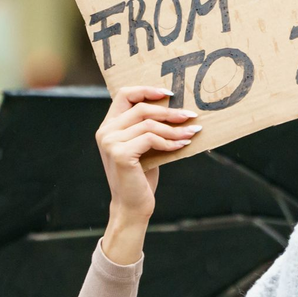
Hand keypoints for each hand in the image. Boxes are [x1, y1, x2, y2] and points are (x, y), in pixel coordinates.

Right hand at [96, 86, 199, 263]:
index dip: (147, 90)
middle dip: (169, 111)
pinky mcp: (121, 154)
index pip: (124, 94)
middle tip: (190, 115)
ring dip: (174, 129)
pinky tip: (182, 145)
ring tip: (192, 133)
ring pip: (149, 124)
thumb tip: (177, 109)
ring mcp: (111, 142)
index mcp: (108, 126)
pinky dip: (169, 142)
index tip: (169, 94)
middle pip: (141, 108)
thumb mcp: (144, 147)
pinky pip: (151, 139)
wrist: (131, 207)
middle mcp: (105, 131)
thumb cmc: (140, 177)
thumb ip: (148, 128)